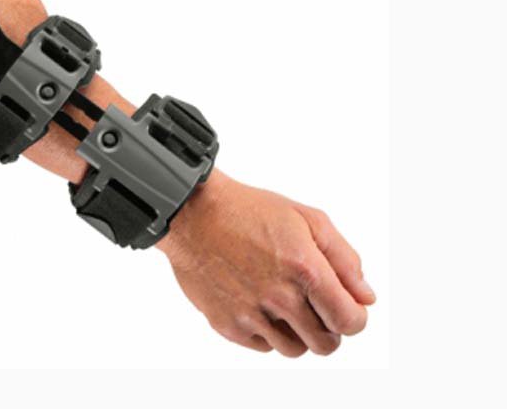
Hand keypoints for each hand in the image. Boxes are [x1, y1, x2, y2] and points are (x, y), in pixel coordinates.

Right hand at [157, 170, 375, 355]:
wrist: (194, 214)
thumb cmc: (249, 210)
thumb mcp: (305, 217)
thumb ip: (343, 258)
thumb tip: (365, 296)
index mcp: (304, 268)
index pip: (350, 321)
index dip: (355, 316)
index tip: (346, 306)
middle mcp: (280, 296)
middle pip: (326, 344)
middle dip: (328, 327)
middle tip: (315, 305)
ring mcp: (252, 314)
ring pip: (295, 350)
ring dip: (298, 332)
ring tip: (285, 303)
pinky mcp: (228, 325)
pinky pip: (263, 346)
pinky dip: (267, 332)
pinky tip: (259, 303)